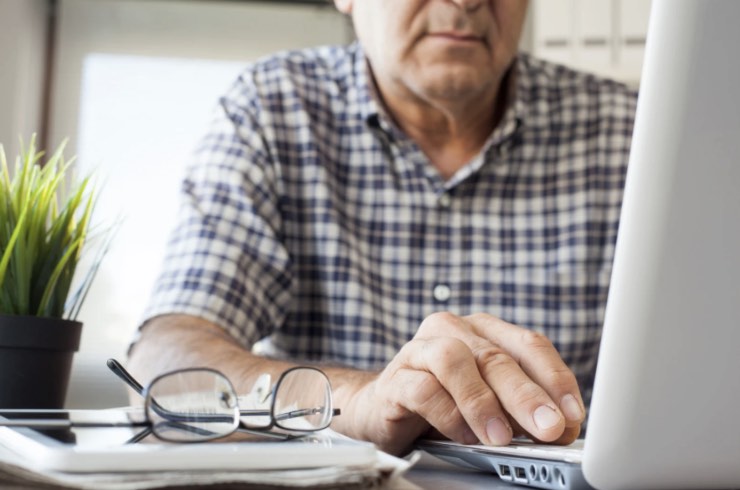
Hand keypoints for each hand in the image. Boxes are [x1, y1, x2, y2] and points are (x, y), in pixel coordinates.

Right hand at [345, 312, 584, 454]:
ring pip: (454, 361)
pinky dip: (448, 416)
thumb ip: (520, 408)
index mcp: (484, 330)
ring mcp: (419, 350)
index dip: (555, 378)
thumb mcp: (491, 401)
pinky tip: (464, 436)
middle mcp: (452, 330)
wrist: (382, 409)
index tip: (572, 415)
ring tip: (501, 437)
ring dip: (482, 402)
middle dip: (526, 395)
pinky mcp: (394, 378)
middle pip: (495, 355)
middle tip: (549, 428)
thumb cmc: (444, 401)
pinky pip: (422, 390)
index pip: (529, 344)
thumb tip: (560, 429)